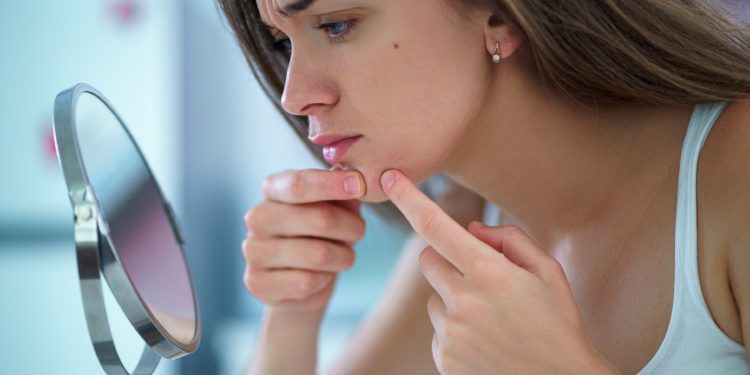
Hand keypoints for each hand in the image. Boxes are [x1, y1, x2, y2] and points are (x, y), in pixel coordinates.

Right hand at [242, 167, 365, 313]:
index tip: (360, 185)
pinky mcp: (257, 283)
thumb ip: (343, 194)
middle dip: (351, 227)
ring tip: (344, 257)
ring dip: (343, 257)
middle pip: (318, 218)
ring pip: (318, 254)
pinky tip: (321, 276)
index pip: (299, 184)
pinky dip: (325, 280)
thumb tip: (349, 175)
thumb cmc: (321, 237)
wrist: (301, 284)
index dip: (332, 184)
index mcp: (272, 190)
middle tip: (360, 232)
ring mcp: (253, 250)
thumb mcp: (336, 210)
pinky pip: (307, 282)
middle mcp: (258, 217)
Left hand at [380, 170, 617, 373]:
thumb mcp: (548, 272)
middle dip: (446, 259)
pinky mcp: (444, 358)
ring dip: (454, 300)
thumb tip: (471, 230)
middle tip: (478, 276)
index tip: (389, 177)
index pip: (435, 226)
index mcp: (489, 272)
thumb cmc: (557, 323)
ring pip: (434, 298)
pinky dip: (456, 330)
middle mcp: (463, 301)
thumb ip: (509, 240)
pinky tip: (485, 341)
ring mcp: (451, 333)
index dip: (408, 198)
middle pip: (428, 259)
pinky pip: (438, 329)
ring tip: (492, 320)